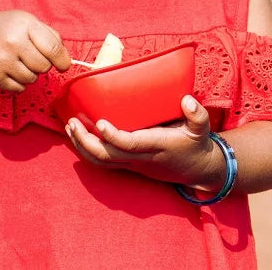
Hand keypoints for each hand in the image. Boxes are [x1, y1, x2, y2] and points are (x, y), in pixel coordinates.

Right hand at [0, 10, 71, 91]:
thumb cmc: (5, 29)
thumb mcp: (27, 22)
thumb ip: (50, 36)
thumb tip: (65, 59)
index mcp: (24, 25)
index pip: (53, 48)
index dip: (62, 60)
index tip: (63, 65)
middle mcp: (13, 42)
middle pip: (44, 67)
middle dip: (42, 64)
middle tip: (31, 56)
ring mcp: (2, 61)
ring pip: (32, 79)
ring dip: (30, 74)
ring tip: (19, 62)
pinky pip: (20, 89)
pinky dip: (19, 83)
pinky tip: (10, 70)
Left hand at [64, 95, 224, 189]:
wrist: (197, 171)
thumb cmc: (196, 145)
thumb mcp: (202, 129)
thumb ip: (197, 115)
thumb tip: (186, 100)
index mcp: (157, 146)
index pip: (131, 145)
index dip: (113, 136)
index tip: (100, 122)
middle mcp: (141, 158)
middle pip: (108, 156)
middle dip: (87, 141)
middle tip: (72, 122)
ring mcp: (133, 164)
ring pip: (102, 162)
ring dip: (82, 147)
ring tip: (70, 128)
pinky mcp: (129, 165)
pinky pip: (104, 163)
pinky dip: (87, 152)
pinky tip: (78, 138)